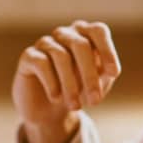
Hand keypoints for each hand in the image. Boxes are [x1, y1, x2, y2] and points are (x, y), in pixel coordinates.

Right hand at [12, 21, 120, 142]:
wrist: (50, 110)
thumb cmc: (80, 91)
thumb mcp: (98, 84)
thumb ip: (105, 73)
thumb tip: (110, 70)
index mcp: (86, 35)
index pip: (98, 31)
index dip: (107, 51)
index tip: (114, 74)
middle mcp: (66, 34)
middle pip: (81, 45)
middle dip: (90, 75)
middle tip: (95, 101)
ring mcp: (46, 43)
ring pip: (61, 56)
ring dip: (71, 85)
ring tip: (75, 106)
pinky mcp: (29, 56)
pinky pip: (42, 63)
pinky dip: (52, 83)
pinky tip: (56, 98)